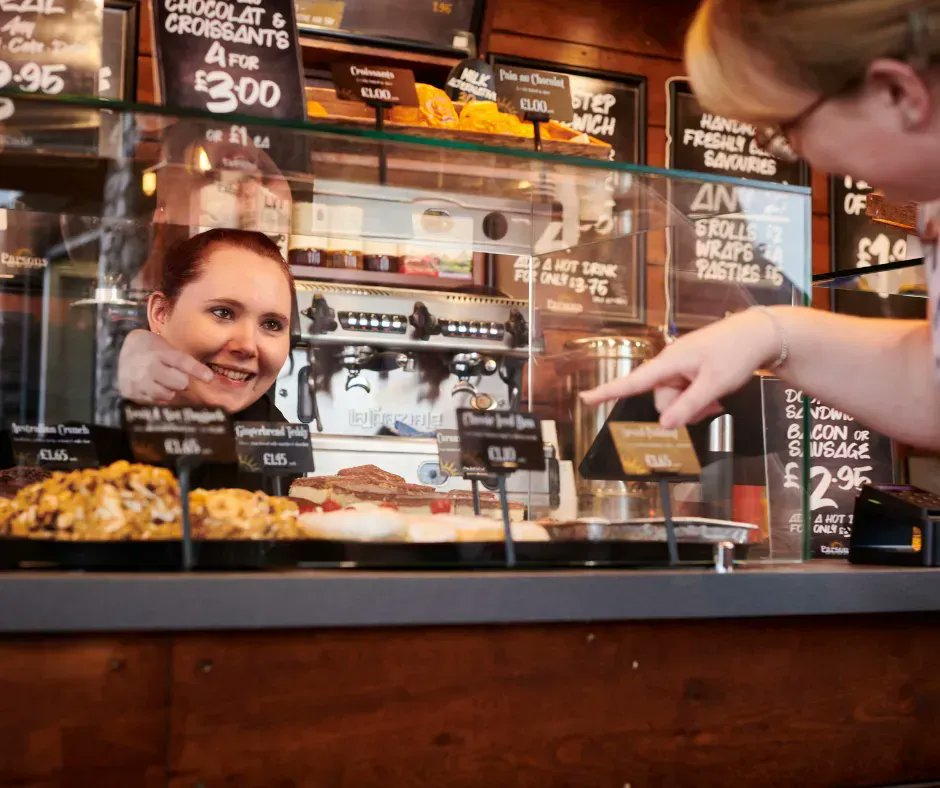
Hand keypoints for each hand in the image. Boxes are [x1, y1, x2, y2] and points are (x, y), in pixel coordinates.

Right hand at [117, 329, 212, 404]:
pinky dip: (158, 397)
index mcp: (159, 352)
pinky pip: (154, 402)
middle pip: (179, 383)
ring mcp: (139, 382)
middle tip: (179, 378)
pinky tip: (153, 388)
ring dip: (171, 391)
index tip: (209, 378)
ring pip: (168, 395)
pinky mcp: (132, 393)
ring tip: (164, 383)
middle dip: (183, 382)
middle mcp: (149, 367)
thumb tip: (206, 376)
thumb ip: (180, 359)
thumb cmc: (149, 349)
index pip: (182, 362)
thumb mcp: (164, 347)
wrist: (118, 350)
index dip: (197, 370)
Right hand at [580, 309, 780, 427]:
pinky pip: (685, 390)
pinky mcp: (692, 368)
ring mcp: (681, 365)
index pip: (632, 381)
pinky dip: (698, 398)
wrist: (759, 333)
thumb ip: (688, 406)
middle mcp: (670, 363)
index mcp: (669, 362)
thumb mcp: (714, 384)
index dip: (607, 392)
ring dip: (693, 405)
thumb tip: (664, 425)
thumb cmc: (736, 352)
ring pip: (675, 397)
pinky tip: (715, 396)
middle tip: (710, 408)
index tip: (585, 399)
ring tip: (716, 401)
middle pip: (661, 398)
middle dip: (680, 410)